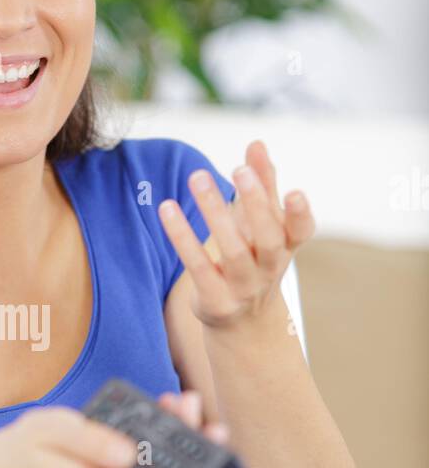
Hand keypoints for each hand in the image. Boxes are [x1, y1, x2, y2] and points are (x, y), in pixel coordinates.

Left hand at [157, 139, 314, 329]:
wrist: (245, 325)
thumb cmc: (255, 259)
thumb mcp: (262, 224)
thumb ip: (262, 184)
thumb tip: (256, 143)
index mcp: (287, 247)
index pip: (300, 231)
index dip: (299, 214)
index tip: (295, 192)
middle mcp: (269, 269)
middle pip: (268, 239)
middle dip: (256, 205)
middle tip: (240, 171)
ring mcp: (244, 288)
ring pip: (233, 251)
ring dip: (215, 213)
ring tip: (198, 177)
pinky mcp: (215, 300)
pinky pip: (197, 266)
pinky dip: (182, 237)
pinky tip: (167, 208)